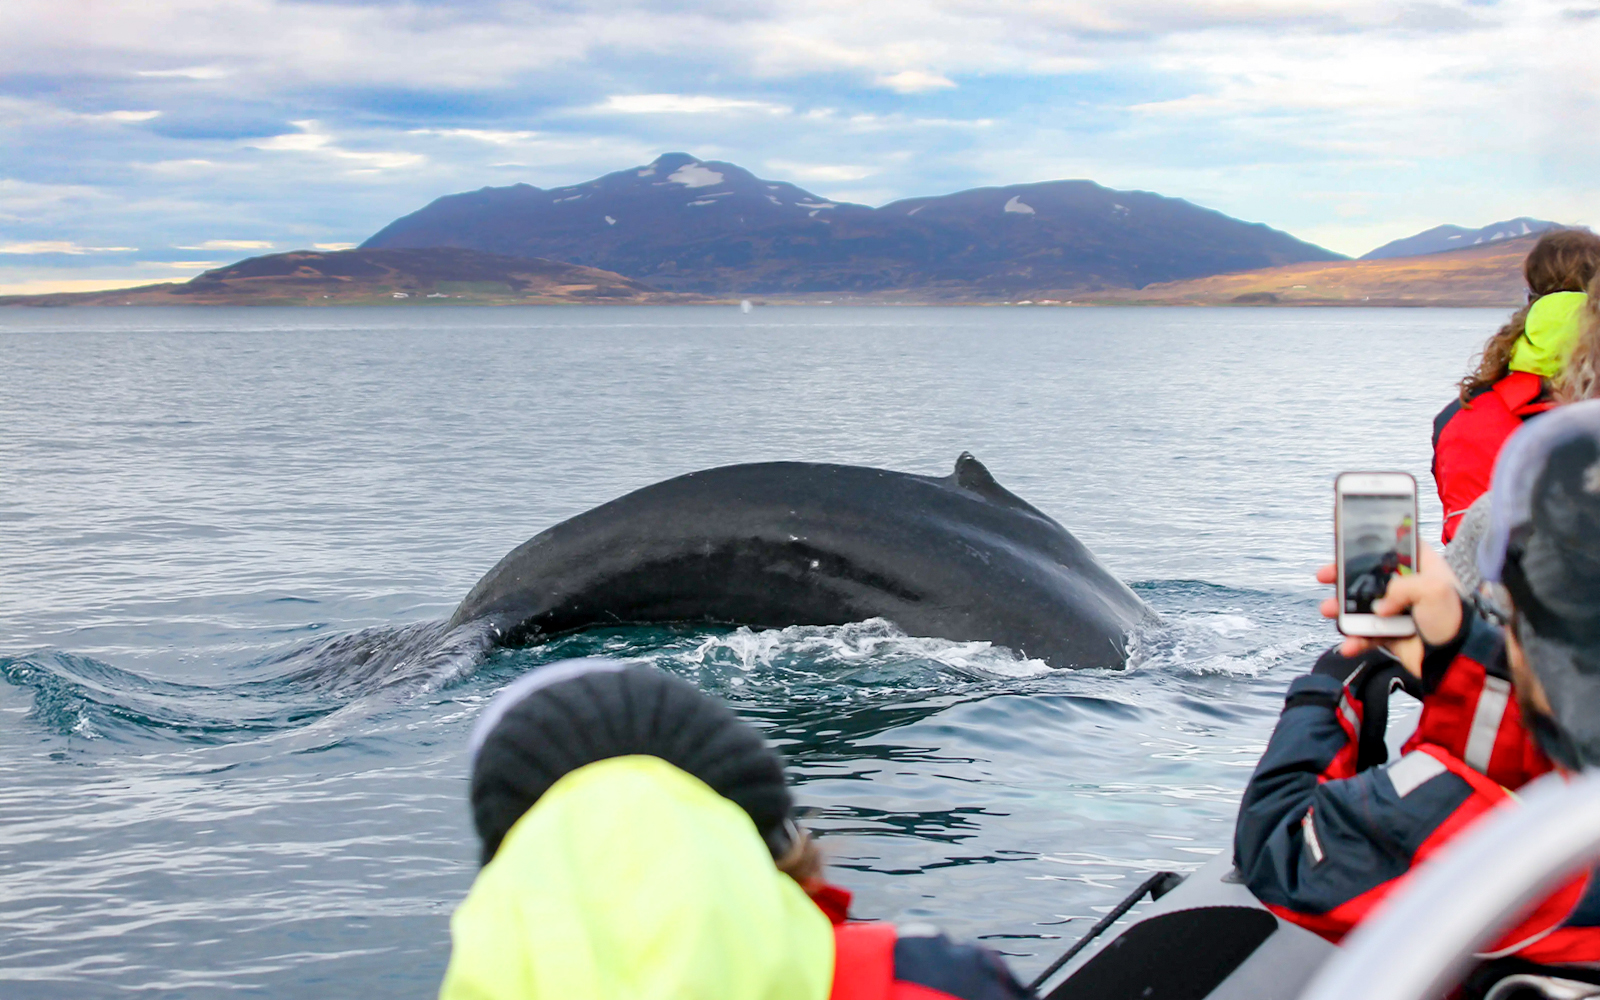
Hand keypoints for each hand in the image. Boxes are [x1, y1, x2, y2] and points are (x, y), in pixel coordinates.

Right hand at [1317, 544, 1462, 677]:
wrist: (1458, 659)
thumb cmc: (1455, 620)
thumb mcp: (1432, 589)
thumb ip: (1401, 587)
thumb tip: (1380, 607)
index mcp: (1424, 570)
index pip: (1397, 549)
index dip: (1375, 545)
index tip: (1352, 546)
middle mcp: (1410, 589)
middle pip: (1371, 576)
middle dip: (1345, 578)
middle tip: (1327, 576)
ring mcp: (1400, 612)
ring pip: (1363, 606)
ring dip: (1343, 609)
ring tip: (1329, 610)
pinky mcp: (1393, 634)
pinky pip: (1367, 634)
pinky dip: (1355, 639)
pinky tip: (1349, 643)